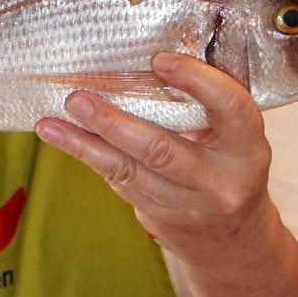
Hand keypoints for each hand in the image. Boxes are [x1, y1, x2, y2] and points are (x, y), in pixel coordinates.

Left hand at [34, 52, 273, 258]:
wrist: (232, 241)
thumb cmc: (229, 166)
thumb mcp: (235, 137)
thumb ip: (207, 103)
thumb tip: (153, 55)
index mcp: (247, 149)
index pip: (230, 108)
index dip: (197, 81)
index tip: (160, 60)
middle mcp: (219, 180)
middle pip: (162, 149)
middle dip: (114, 123)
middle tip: (78, 98)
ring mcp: (185, 203)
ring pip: (128, 169)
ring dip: (84, 143)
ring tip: (50, 122)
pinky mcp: (156, 214)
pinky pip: (117, 180)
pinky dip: (86, 154)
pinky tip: (59, 135)